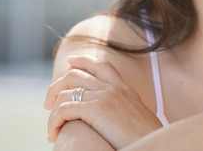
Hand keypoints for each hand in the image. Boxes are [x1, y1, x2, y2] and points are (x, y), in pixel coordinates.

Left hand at [44, 55, 162, 147]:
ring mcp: (104, 97)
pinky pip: (63, 110)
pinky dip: (53, 122)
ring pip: (64, 94)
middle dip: (56, 87)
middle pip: (75, 75)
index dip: (83, 60)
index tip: (71, 61)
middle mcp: (113, 88)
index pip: (101, 65)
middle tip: (48, 103)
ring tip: (52, 128)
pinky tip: (54, 134)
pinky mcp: (96, 110)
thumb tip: (113, 117)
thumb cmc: (146, 138)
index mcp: (125, 89)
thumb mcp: (138, 117)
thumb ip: (124, 110)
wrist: (154, 146)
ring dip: (52, 111)